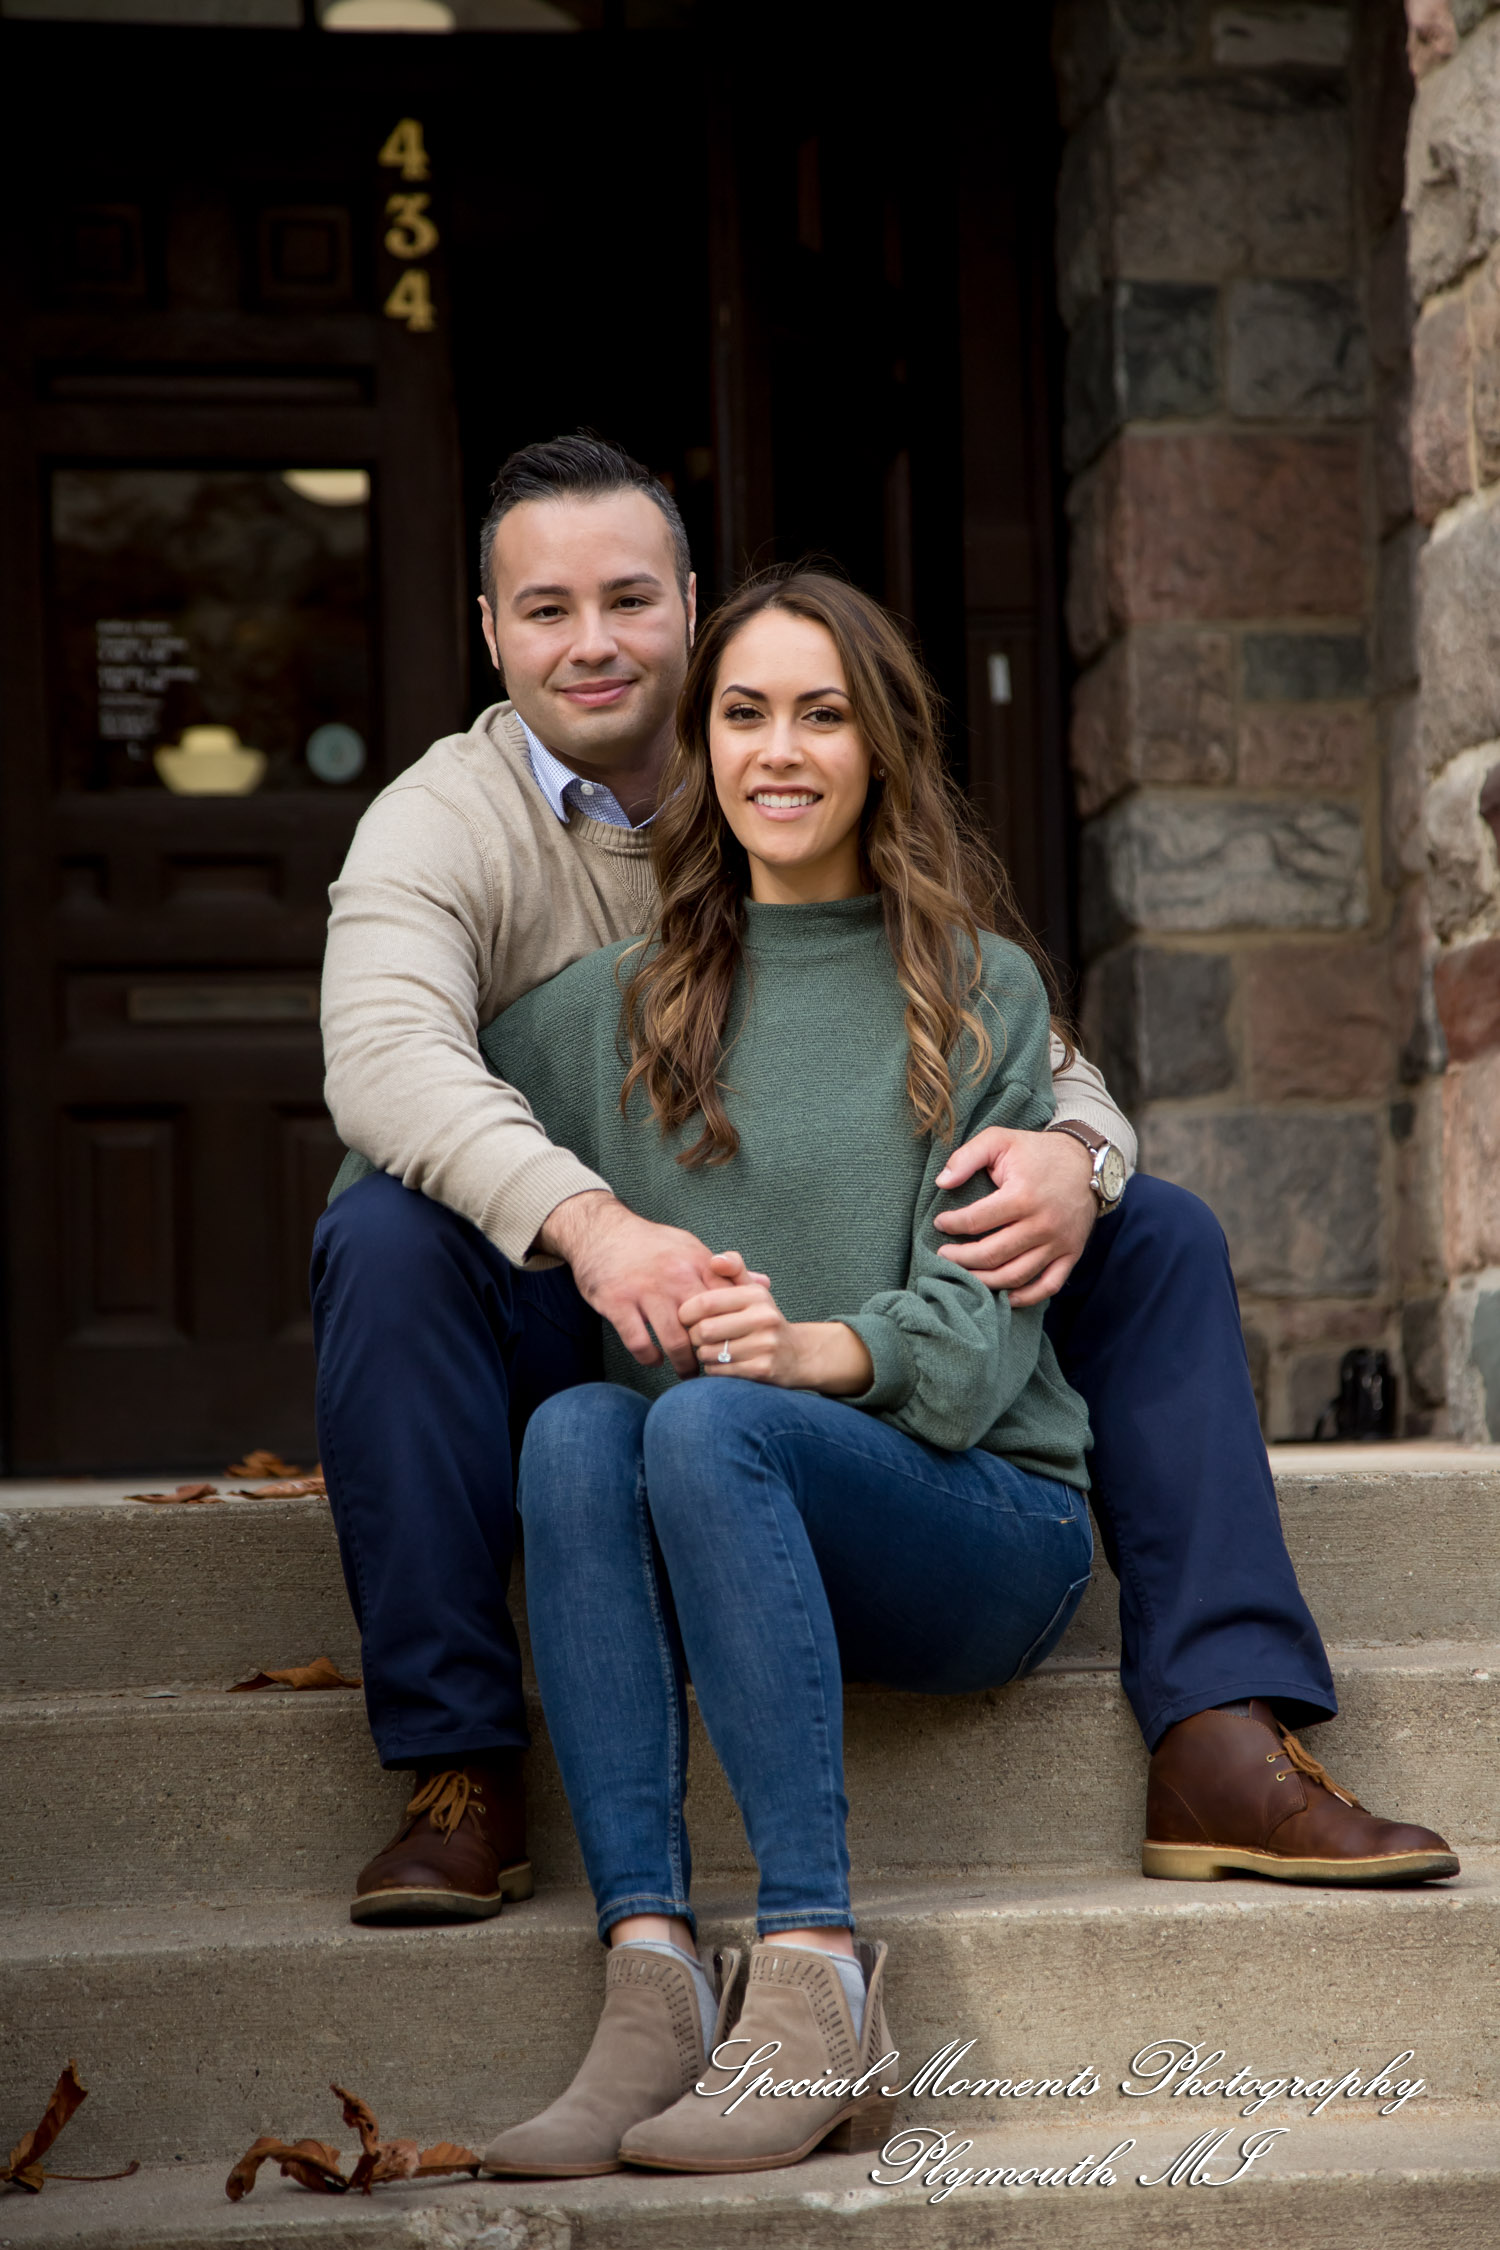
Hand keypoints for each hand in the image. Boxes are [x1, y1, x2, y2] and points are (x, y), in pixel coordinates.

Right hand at [537, 1192, 719, 1375]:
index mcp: (695, 1262)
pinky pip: (639, 1342)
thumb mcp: (690, 1247)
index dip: (733, 1327)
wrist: (601, 1230)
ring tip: (687, 1373)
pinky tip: (654, 1359)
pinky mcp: (617, 1302)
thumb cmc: (651, 1243)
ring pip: (674, 1339)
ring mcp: (645, 1290)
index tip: (734, 1343)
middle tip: (712, 1366)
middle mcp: (674, 1276)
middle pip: (704, 1324)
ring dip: (683, 1363)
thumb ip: (726, 1270)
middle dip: (711, 1350)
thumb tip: (764, 1284)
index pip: (727, 1300)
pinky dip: (649, 1357)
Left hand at [679, 1261, 872, 1394]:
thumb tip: (715, 1260)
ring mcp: (766, 1345)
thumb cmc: (763, 1319)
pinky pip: (719, 1371)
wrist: (797, 1353)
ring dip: (703, 1354)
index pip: (705, 1302)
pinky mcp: (763, 1369)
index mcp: (756, 1295)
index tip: (686, 1318)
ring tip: (713, 1349)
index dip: (686, 1313)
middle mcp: (764, 1318)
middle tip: (698, 1337)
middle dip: (694, 1336)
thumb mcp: (751, 1290)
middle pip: (704, 1330)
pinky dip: (713, 1369)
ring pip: (709, 1353)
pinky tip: (723, 1363)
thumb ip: (733, 1269)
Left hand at [932, 1126, 1095, 1304]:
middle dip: (961, 1258)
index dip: (952, 1224)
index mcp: (1022, 1195)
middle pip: (992, 1253)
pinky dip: (1026, 1296)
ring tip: (964, 1275)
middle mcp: (1042, 1223)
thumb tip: (941, 1182)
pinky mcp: (1071, 1253)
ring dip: (985, 1280)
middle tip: (943, 1255)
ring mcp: (1058, 1242)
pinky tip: (1005, 1296)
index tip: (940, 1223)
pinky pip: (1048, 1284)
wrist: (1086, 1162)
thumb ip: (967, 1157)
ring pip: (1016, 1275)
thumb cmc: (1036, 1152)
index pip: (976, 1220)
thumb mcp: (1000, 1139)